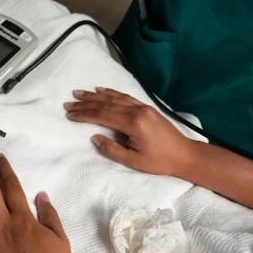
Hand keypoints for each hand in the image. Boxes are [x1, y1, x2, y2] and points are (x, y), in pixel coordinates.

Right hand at [64, 87, 193, 177]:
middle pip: (106, 104)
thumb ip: (112, 150)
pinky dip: (111, 92)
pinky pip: (125, 96)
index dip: (84, 114)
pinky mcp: (146, 107)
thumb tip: (95, 137)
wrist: (185, 155)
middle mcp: (137, 111)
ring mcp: (142, 107)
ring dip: (95, 95)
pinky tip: (102, 90)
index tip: (69, 114)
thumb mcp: (134, 161)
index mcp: (133, 123)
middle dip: (85, 103)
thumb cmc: (160, 162)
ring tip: (79, 93)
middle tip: (68, 103)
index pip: (103, 115)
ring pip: (114, 97)